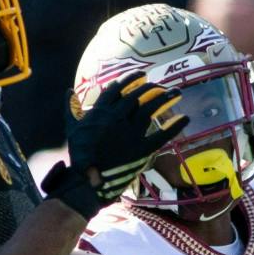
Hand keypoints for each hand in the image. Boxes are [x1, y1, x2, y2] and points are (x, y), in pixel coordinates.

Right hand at [41, 77, 186, 217]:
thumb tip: (69, 91)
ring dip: (165, 98)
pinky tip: (185, 118)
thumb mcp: (71, 127)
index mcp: (101, 111)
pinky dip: (175, 126)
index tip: (141, 75)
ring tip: (176, 92)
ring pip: (150, 109)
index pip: (118, 89)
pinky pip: (161, 135)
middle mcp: (117, 117)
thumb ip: (71, 108)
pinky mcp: (141, 149)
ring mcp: (130, 133)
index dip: (131, 80)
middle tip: (160, 85)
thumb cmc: (78, 153)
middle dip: (151, 87)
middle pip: (137, 96)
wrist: (86, 179)